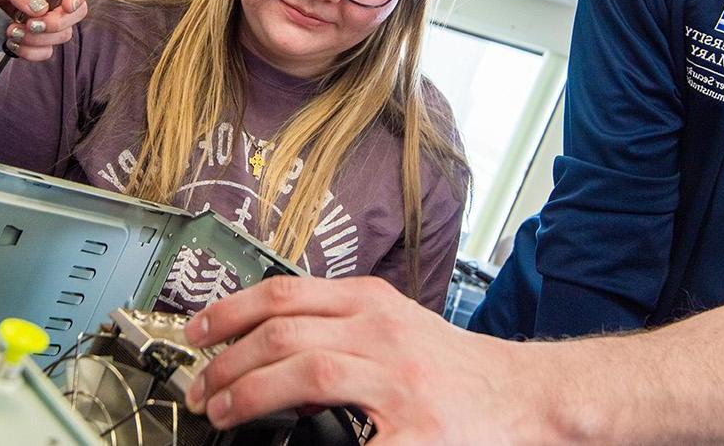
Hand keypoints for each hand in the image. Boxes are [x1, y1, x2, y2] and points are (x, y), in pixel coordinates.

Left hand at [0, 0, 87, 61]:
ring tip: (11, 31)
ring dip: (38, 38)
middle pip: (77, 12)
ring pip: (62, 35)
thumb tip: (39, 8)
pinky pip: (46, 52)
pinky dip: (30, 51)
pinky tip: (11, 42)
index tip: (67, 6)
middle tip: (31, 24)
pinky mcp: (37, 39)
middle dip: (57, 23)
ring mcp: (47, 19)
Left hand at [184, 276, 548, 444]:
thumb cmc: (456, 370)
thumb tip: (270, 351)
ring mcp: (398, 382)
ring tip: (221, 413)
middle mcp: (383, 333)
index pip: (286, 294)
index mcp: (373, 304)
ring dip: (249, 393)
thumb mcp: (395, 328)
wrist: (526, 398)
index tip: (197, 331)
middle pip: (283, 332)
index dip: (230, 311)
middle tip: (199, 389)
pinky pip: (350, 439)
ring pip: (305, 371)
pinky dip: (310, 444)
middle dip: (228, 362)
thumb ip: (339, 330)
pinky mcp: (415, 432)